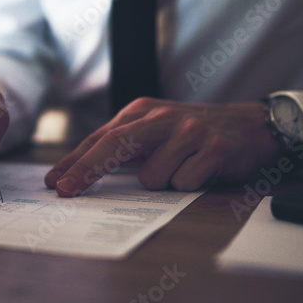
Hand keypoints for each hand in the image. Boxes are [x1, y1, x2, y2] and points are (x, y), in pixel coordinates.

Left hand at [44, 99, 279, 195]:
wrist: (250, 124)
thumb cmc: (193, 132)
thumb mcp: (155, 129)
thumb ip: (123, 144)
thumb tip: (79, 170)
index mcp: (142, 111)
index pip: (101, 138)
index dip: (74, 161)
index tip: (53, 182)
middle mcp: (162, 117)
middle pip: (114, 145)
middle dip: (85, 170)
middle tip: (66, 191)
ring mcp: (189, 130)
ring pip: (153, 177)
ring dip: (164, 182)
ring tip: (184, 169)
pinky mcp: (214, 148)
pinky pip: (185, 183)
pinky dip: (191, 184)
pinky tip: (204, 170)